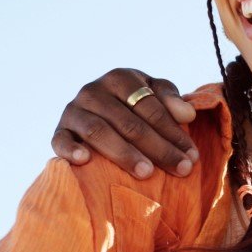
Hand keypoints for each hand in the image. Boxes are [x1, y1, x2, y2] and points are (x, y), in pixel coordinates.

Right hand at [51, 68, 198, 177]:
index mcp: (120, 78)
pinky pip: (61, 140)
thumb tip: (187, 114)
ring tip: (147, 173)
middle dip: (159, 148)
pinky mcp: (60, 130)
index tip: (192, 157)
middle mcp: (93, 90)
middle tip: (180, 170)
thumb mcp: (154, 96)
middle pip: (129, 123)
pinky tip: (85, 161)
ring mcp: (74, 110)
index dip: (173, 133)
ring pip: (100, 132)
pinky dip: (71, 150)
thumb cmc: (133, 107)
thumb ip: (171, 100)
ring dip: (125, 154)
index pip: (150, 107)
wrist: (96, 115)